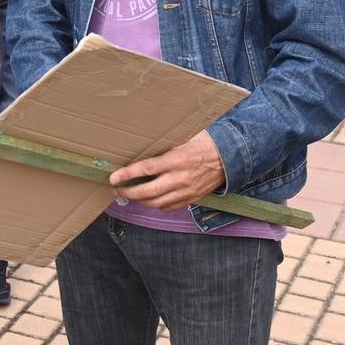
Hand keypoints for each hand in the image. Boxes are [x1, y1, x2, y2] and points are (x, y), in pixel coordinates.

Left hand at [108, 130, 224, 212]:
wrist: (230, 157)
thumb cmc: (205, 143)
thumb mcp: (183, 138)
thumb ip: (165, 146)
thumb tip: (142, 146)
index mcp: (177, 160)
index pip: (146, 169)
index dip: (127, 174)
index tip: (113, 177)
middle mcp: (181, 178)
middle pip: (148, 191)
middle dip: (128, 192)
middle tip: (117, 189)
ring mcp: (187, 191)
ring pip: (157, 203)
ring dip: (140, 201)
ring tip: (129, 195)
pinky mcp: (192, 199)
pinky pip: (170, 207)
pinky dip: (157, 205)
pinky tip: (149, 200)